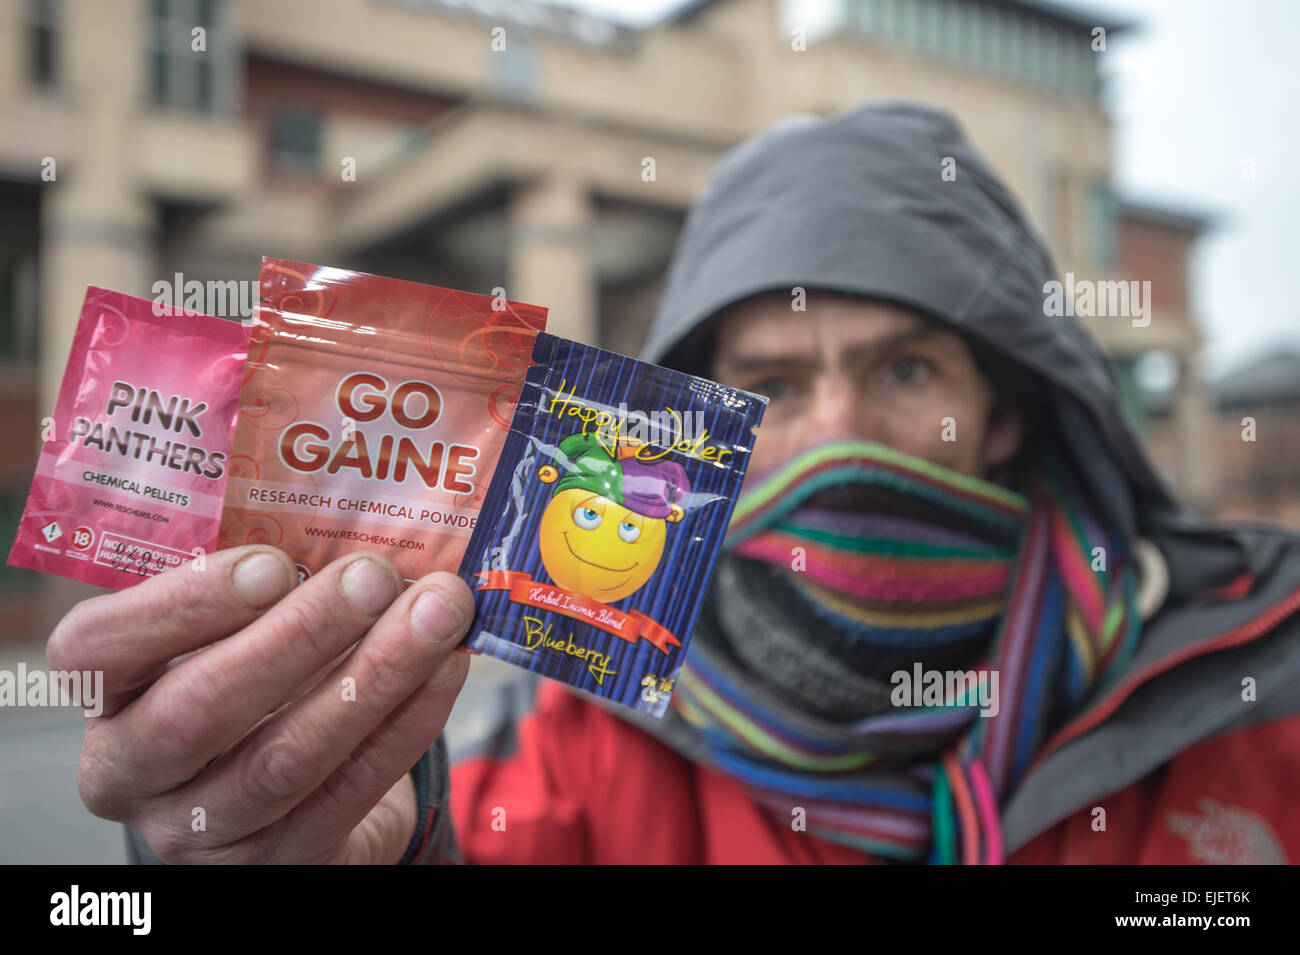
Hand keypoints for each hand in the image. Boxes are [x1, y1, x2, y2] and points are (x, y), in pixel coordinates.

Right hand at [46, 545, 472, 863]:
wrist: (286, 794)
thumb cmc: (252, 678)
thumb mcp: (228, 631)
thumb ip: (261, 585)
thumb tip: (359, 520)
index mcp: (106, 695)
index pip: (99, 651)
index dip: (183, 605)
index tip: (273, 562)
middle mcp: (131, 772)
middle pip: (201, 710)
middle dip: (300, 636)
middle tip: (377, 576)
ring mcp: (202, 830)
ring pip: (287, 757)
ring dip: (376, 675)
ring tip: (439, 613)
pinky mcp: (279, 863)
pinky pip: (351, 790)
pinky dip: (408, 723)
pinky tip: (446, 669)